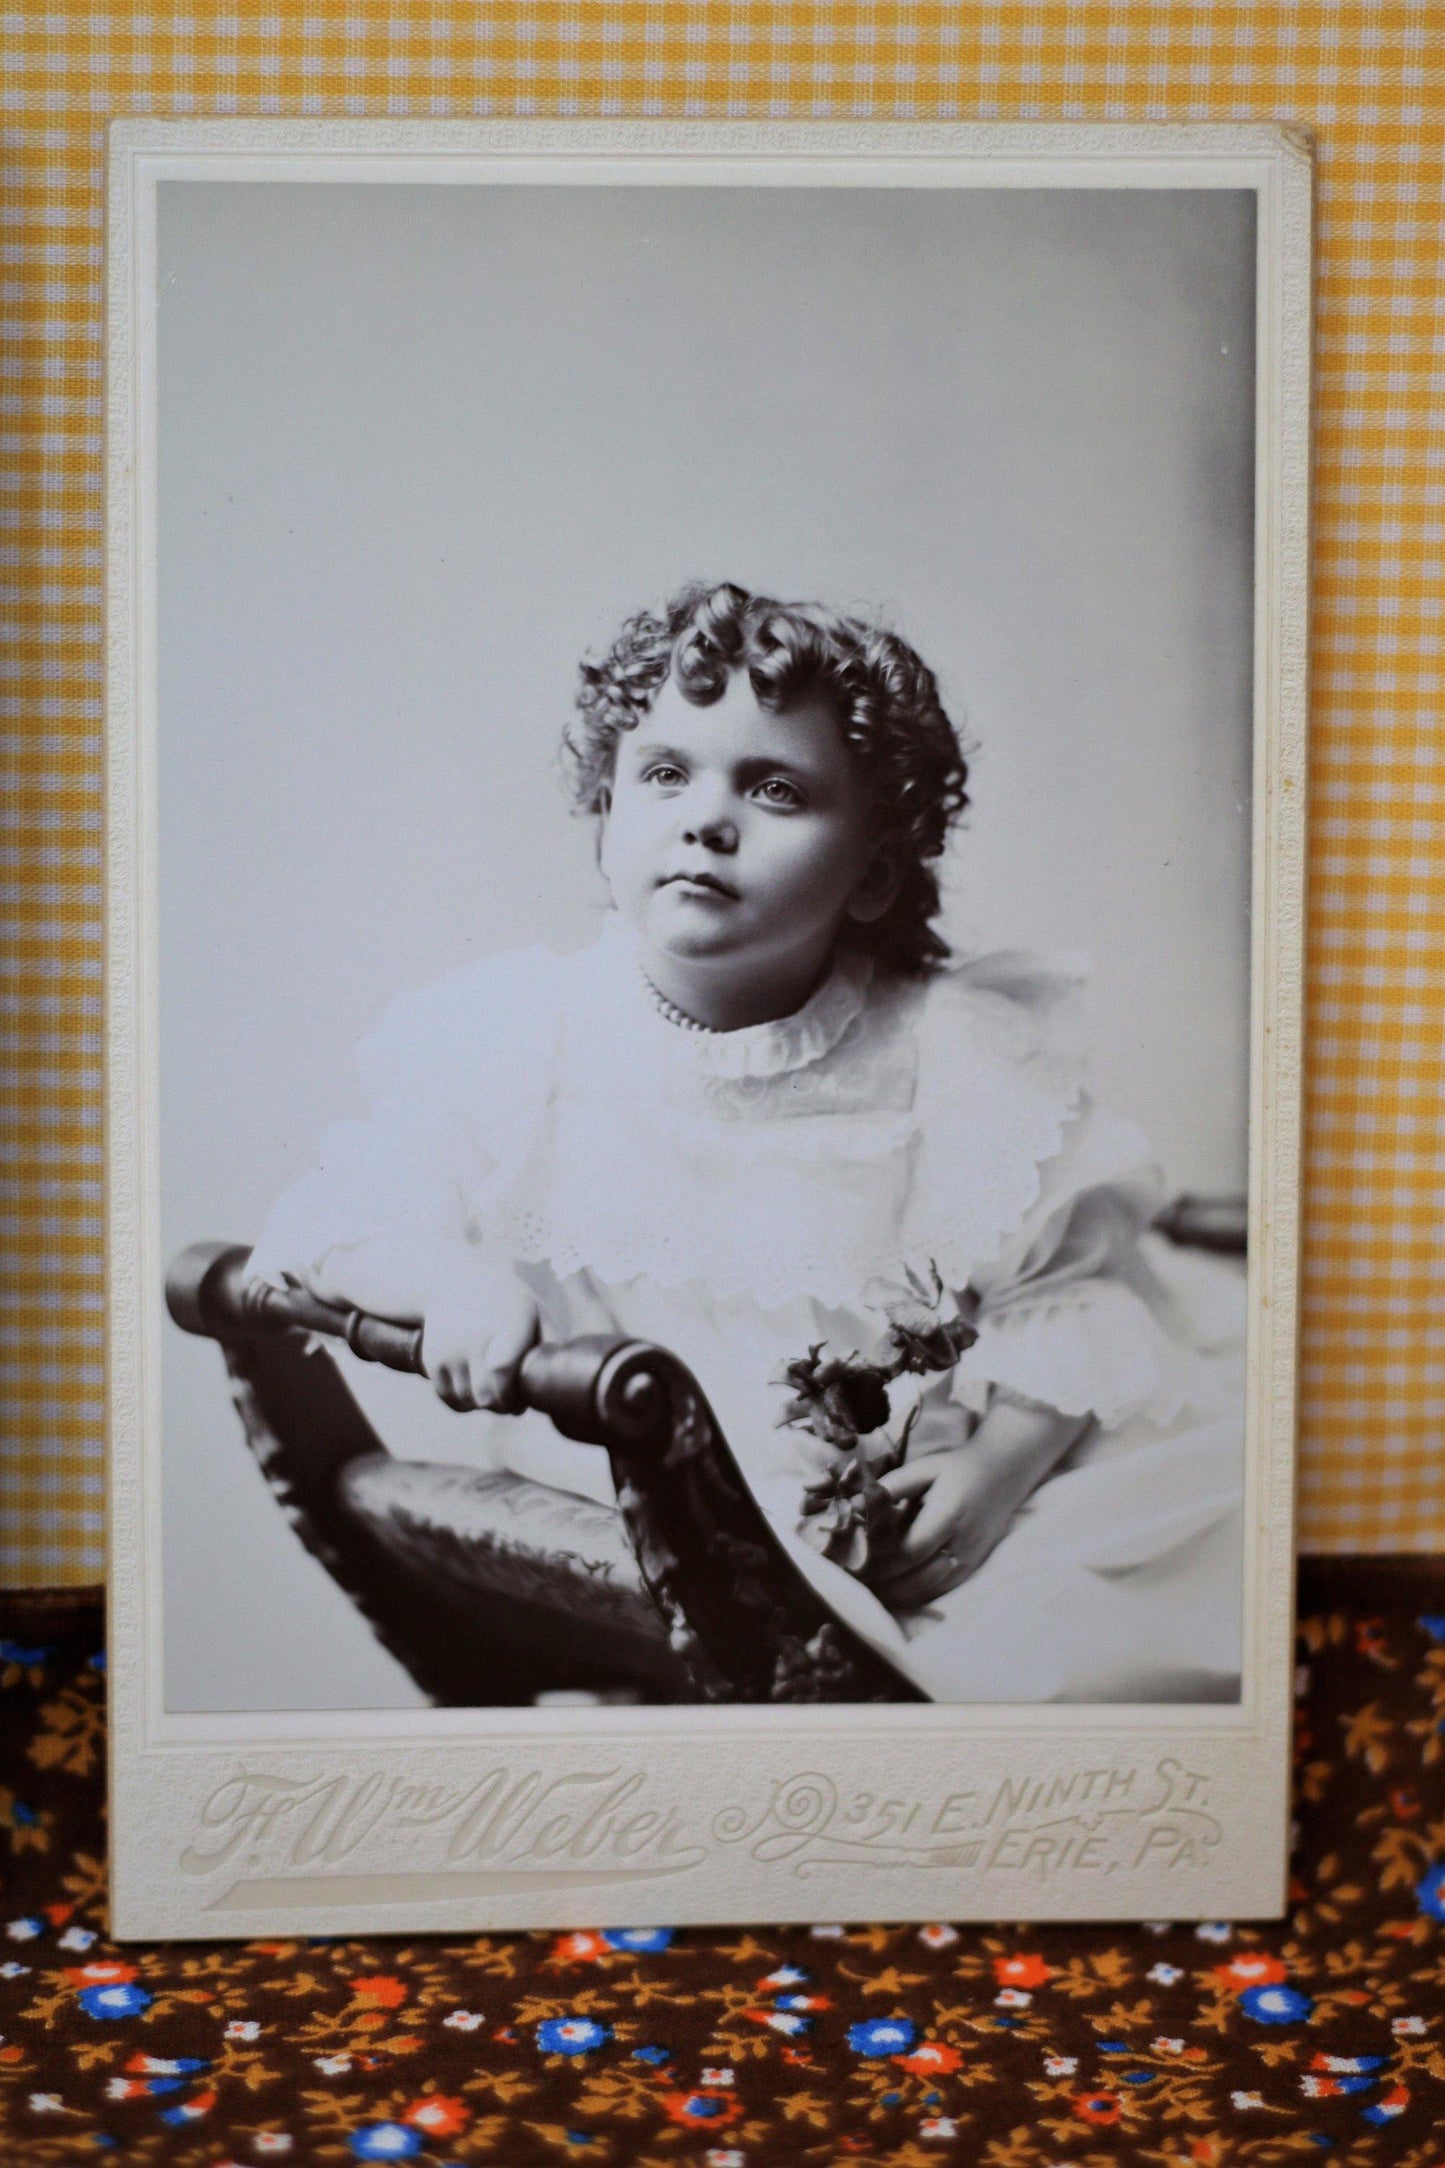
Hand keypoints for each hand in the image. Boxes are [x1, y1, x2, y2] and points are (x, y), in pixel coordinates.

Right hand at [419, 1247, 539, 1413]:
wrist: (451, 1281)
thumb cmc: (506, 1303)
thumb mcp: (533, 1312)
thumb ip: (550, 1343)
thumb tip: (568, 1377)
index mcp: (507, 1323)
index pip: (501, 1370)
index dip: (513, 1395)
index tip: (523, 1398)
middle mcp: (473, 1336)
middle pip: (486, 1397)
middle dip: (504, 1406)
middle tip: (513, 1400)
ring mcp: (449, 1349)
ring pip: (468, 1402)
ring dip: (483, 1404)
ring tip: (494, 1387)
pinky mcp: (431, 1359)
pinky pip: (448, 1398)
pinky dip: (463, 1401)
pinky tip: (475, 1385)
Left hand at [870, 1450, 1011, 1606]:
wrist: (1001, 1478)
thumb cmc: (957, 1470)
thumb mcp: (924, 1468)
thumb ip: (892, 1486)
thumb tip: (856, 1504)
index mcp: (949, 1514)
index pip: (911, 1549)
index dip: (881, 1559)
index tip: (855, 1558)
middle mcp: (962, 1543)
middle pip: (917, 1576)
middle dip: (882, 1581)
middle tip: (852, 1578)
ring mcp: (969, 1560)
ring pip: (927, 1590)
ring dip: (894, 1594)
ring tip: (865, 1587)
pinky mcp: (971, 1570)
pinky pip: (939, 1592)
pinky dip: (912, 1597)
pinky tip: (890, 1593)